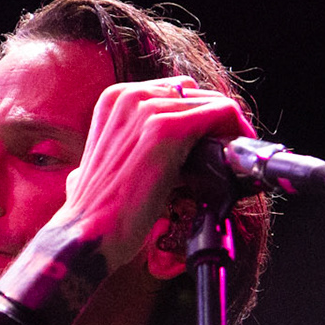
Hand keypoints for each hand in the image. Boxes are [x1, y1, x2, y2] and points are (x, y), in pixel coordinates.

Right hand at [54, 77, 251, 272]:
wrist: (88, 233)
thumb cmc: (98, 208)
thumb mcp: (101, 161)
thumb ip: (120, 148)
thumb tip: (138, 158)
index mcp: (116, 99)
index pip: (178, 91)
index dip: (199, 116)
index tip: (211, 143)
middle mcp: (130, 96)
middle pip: (198, 96)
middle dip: (217, 124)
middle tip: (227, 155)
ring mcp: (148, 110)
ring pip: (214, 103)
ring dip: (230, 130)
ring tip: (233, 161)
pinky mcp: (167, 130)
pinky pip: (221, 112)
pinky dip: (236, 131)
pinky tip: (235, 156)